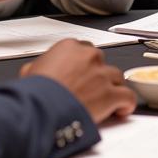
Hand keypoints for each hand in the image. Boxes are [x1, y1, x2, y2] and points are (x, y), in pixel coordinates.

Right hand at [22, 40, 136, 123]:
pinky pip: (127, 96)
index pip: (84, 50)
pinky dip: (126, 104)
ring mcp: (101, 75)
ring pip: (117, 77)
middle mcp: (89, 57)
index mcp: (69, 47)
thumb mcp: (29, 72)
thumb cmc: (34, 93)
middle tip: (91, 90)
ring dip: (113, 88)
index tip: (82, 75)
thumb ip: (39, 66)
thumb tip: (35, 70)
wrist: (40, 110)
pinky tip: (121, 110)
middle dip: (98, 76)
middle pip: (102, 62)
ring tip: (107, 101)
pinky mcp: (110, 94)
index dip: (84, 65)